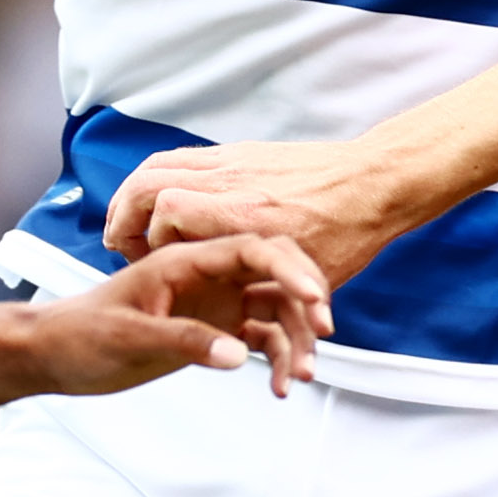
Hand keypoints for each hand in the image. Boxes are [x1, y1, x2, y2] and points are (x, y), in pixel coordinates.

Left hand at [16, 233, 337, 396]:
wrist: (55, 355)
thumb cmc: (80, 334)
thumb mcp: (129, 336)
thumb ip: (183, 341)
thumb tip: (236, 354)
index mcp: (184, 262)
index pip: (248, 249)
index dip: (288, 268)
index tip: (315, 297)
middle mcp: (206, 277)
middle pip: (273, 274)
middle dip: (304, 301)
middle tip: (323, 332)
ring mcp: (213, 303)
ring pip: (273, 309)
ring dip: (295, 339)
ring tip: (300, 376)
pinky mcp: (213, 331)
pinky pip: (260, 339)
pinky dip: (276, 359)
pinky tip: (279, 386)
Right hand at [97, 137, 411, 287]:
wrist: (379, 182)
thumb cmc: (351, 228)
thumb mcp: (309, 282)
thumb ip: (271, 305)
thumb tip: (241, 343)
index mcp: (243, 216)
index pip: (166, 213)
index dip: (143, 241)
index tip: (143, 261)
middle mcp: (232, 183)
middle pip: (150, 182)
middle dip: (123, 213)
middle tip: (119, 240)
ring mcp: (234, 162)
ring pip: (162, 164)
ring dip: (138, 193)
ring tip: (128, 220)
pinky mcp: (242, 153)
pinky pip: (186, 157)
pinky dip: (165, 177)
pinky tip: (164, 202)